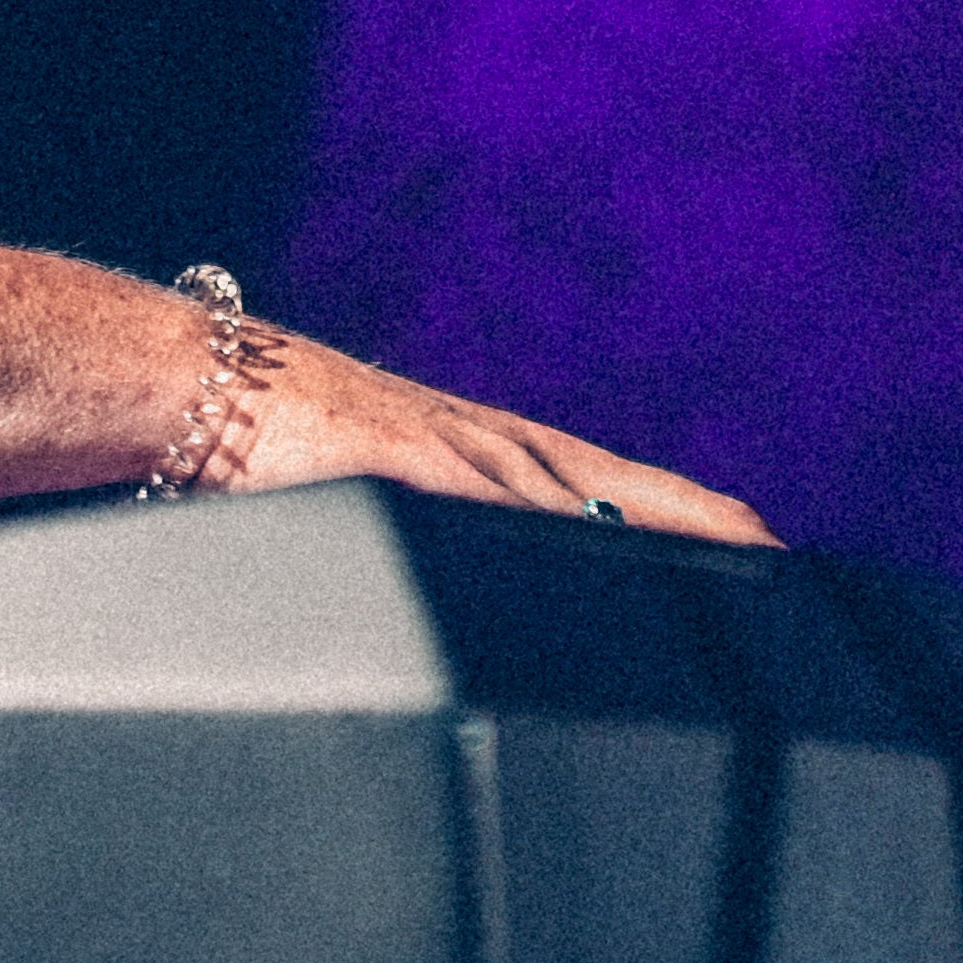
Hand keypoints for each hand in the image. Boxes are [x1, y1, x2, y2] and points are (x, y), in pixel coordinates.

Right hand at [219, 329, 776, 546]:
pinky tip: (585, 532)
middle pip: (614, 482)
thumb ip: (428, 530)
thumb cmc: (267, 446)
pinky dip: (539, 513)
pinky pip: (478, 491)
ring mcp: (436, 448)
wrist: (183, 384)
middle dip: (699, 518)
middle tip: (780, 551)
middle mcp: (476, 443)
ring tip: (724, 546)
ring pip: (566, 485)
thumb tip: (475, 578)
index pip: (608, 488)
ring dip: (645, 516)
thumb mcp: (366, 494)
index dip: (687, 517)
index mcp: (478, 456)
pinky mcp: (388, 459)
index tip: (765, 547)